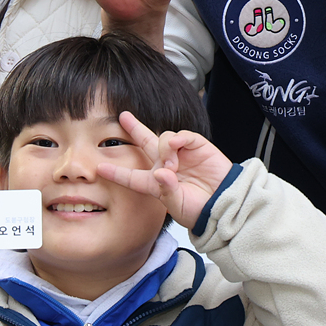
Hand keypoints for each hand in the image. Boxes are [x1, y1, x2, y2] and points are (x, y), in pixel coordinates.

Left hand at [92, 111, 234, 226]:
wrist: (225, 204)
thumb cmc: (200, 209)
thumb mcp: (178, 205)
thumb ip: (167, 189)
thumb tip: (161, 171)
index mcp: (156, 184)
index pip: (132, 176)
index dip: (116, 173)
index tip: (100, 169)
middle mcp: (166, 166)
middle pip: (145, 143)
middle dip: (134, 128)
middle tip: (123, 116)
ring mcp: (181, 155)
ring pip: (162, 139)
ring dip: (163, 149)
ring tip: (172, 166)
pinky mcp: (197, 146)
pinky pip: (182, 135)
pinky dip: (178, 138)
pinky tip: (177, 146)